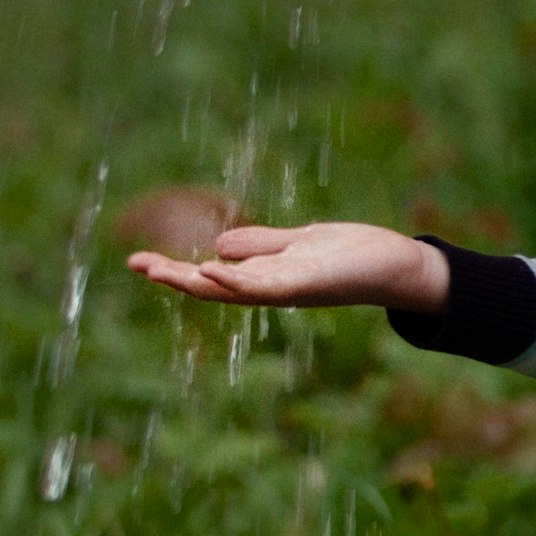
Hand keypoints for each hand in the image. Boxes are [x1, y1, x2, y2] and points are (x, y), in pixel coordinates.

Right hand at [126, 222, 450, 311]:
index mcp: (267, 278)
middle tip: (136, 265)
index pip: (212, 276)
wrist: (399, 266)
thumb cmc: (352, 256)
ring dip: (195, 282)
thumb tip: (218, 246)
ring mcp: (289, 289)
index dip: (176, 271)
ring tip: (159, 272)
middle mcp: (272, 289)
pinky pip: (266, 286)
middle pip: (214, 288)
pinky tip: (211, 270)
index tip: (138, 262)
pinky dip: (237, 280)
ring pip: (233, 291)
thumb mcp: (297, 244)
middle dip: (174, 278)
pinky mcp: (309, 284)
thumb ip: (261, 245)